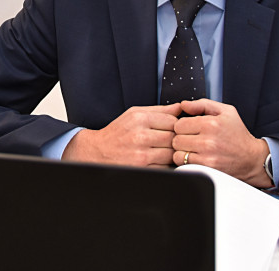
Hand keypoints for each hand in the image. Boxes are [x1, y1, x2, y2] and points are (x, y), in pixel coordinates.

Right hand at [62, 104, 181, 166]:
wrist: (98, 152)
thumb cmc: (117, 132)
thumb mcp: (134, 114)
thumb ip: (159, 110)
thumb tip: (180, 107)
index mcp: (139, 119)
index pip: (172, 120)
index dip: (176, 125)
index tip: (173, 128)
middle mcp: (140, 136)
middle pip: (174, 137)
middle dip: (175, 140)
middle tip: (171, 141)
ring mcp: (141, 155)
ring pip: (171, 154)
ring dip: (171, 153)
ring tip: (164, 150)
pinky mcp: (142, 170)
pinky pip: (165, 167)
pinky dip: (165, 165)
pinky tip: (158, 160)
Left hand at [171, 98, 272, 187]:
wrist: (252, 159)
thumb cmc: (238, 134)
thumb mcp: (226, 111)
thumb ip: (203, 104)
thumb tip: (183, 104)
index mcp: (211, 124)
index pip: (179, 124)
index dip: (182, 126)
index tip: (189, 129)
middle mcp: (208, 140)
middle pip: (176, 139)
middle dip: (181, 138)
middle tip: (191, 139)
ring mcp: (207, 156)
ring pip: (177, 152)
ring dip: (182, 151)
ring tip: (192, 149)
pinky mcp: (207, 169)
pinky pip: (183, 164)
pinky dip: (186, 161)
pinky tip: (195, 157)